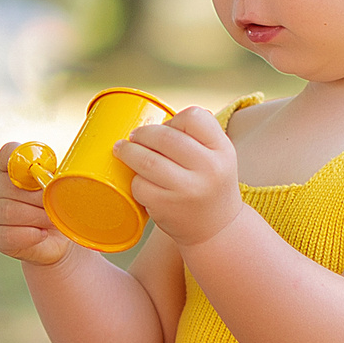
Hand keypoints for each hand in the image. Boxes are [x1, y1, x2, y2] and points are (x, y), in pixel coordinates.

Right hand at [0, 141, 71, 265]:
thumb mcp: (60, 188)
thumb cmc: (58, 207)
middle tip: (55, 204)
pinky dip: (30, 235)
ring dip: (37, 216)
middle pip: (10, 186)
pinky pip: (9, 235)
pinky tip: (42, 234)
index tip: (34, 165)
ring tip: (52, 220)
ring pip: (9, 211)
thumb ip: (56, 176)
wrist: (59, 240)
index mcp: (12, 169)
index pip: (8, 154)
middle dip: (38, 197)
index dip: (18, 155)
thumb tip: (60, 176)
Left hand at [117, 107, 244, 248]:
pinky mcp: (168, 207)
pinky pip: (140, 185)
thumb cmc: (210, 185)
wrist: (217, 230)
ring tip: (121, 149)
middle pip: (164, 137)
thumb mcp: (218, 156)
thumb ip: (198, 135)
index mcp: (222, 150)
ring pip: (146, 160)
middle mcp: (209, 168)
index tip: (167, 128)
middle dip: (142, 134)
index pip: (194, 117)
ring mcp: (187, 189)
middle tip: (133, 137)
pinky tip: (137, 179)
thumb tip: (158, 113)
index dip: (175, 119)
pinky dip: (134, 180)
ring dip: (127, 151)